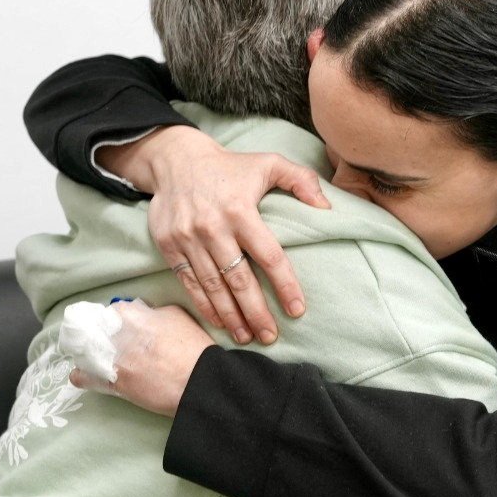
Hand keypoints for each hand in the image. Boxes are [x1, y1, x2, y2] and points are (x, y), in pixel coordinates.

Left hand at [68, 301, 214, 416]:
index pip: (111, 312)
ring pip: (84, 351)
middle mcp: (112, 333)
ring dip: (92, 353)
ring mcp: (108, 358)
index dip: (119, 321)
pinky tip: (88, 375)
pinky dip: (83, 375)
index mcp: (128, 313)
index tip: (125, 329)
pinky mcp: (109, 382)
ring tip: (103, 360)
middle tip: (116, 345)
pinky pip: (81, 377)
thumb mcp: (177, 315)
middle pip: (93, 330)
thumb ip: (153, 313)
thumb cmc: (192, 348)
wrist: (198, 382)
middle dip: (102, 336)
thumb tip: (143, 316)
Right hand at [100, 126, 329, 345]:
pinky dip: (204, 305)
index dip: (285, 285)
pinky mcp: (169, 246)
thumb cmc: (230, 166)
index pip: (269, 256)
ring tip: (247, 337)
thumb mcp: (269, 162)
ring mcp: (188, 238)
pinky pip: (189, 282)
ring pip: (214, 286)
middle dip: (256, 312)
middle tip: (271, 336)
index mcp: (241, 210)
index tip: (297, 310)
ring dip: (231, 315)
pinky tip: (219, 321)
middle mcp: (213, 227)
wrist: (175, 159)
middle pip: (240, 280)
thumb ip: (301, 180)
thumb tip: (327, 209)